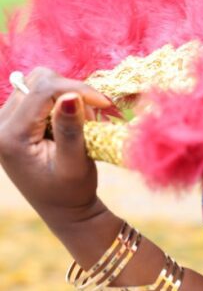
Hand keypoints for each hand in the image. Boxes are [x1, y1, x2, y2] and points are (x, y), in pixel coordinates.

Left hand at [0, 67, 113, 229]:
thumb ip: (70, 130)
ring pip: (38, 81)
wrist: (63, 210)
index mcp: (10, 137)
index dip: (78, 89)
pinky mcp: (13, 119)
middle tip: (92, 116)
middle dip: (71, 91)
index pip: (43, 91)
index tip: (106, 103)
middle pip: (38, 80)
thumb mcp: (75, 165)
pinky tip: (70, 120)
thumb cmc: (72, 193)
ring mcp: (4, 121)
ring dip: (66, 93)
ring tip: (82, 120)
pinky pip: (38, 91)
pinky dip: (60, 98)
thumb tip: (70, 95)